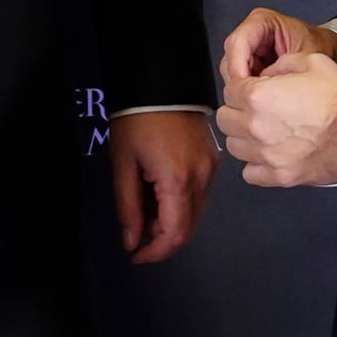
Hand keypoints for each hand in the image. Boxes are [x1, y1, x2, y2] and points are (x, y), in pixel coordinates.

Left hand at [107, 110, 214, 262]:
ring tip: (144, 212)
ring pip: (196, 214)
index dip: (155, 253)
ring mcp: (212, 170)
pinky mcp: (213, 161)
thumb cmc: (135, 120)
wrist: (162, 81)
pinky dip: (181, 206)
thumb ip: (128, 207)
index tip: (134, 256)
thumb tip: (132, 243)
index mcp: (179, 181)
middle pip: (189, 229)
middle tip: (136, 235)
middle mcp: (203, 180)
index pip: (175, 234)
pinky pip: (200, 196)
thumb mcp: (123, 164)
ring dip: (171, 223)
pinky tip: (159, 197)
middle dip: (162, 240)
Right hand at [219, 7, 336, 92]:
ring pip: (232, 72)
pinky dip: (251, 91)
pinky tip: (265, 98)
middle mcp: (252, 33)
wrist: (333, 54)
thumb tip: (261, 83)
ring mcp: (250, 50)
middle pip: (231, 58)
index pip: (237, 43)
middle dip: (240, 80)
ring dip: (245, 87)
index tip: (244, 86)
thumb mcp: (305, 55)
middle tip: (253, 98)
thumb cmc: (322, 48)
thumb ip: (282, 67)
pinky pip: (241, 80)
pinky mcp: (251, 64)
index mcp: (262, 21)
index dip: (238, 67)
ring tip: (264, 98)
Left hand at [221, 51, 336, 189]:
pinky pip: (250, 173)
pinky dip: (255, 165)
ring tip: (262, 132)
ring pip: (234, 146)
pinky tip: (268, 155)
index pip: (230, 90)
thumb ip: (280, 64)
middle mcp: (254, 127)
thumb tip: (266, 73)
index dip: (242, 87)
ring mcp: (265, 155)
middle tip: (256, 109)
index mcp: (258, 96)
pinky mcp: (278, 176)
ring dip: (244, 137)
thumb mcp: (311, 61)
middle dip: (237, 111)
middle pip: (225, 119)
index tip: (253, 89)